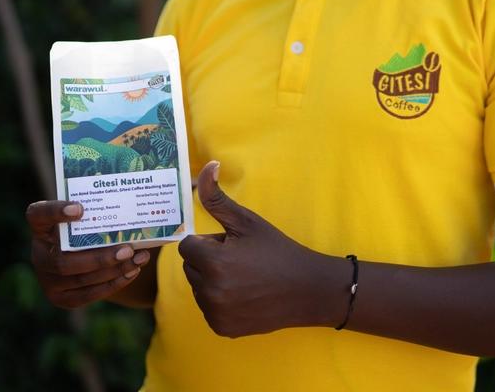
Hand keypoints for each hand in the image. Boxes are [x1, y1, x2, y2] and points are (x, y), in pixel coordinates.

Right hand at [25, 199, 151, 308]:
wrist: (80, 252)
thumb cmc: (88, 225)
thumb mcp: (87, 214)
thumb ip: (99, 209)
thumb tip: (135, 203)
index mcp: (41, 225)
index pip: (38, 214)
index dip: (55, 212)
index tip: (80, 208)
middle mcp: (39, 253)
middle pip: (62, 261)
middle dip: (99, 258)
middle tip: (128, 249)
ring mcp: (47, 279)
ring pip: (80, 280)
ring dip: (113, 271)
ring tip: (139, 259)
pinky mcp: (60, 297)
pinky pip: (88, 294)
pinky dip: (113, 283)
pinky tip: (132, 271)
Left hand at [178, 161, 347, 336]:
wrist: (306, 289)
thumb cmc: (276, 250)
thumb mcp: (247, 221)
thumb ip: (218, 198)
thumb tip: (207, 166)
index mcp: (214, 262)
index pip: (187, 246)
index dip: (209, 242)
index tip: (231, 244)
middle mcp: (210, 291)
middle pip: (191, 267)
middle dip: (209, 259)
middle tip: (240, 258)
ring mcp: (215, 313)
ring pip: (198, 287)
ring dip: (212, 280)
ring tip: (245, 276)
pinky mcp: (221, 328)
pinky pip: (207, 307)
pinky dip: (220, 300)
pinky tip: (245, 294)